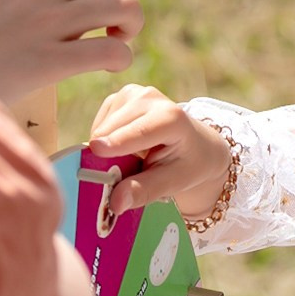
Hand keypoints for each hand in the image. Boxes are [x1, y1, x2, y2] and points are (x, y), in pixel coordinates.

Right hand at [0, 0, 140, 106]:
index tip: (99, 4)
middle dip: (128, 4)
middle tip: (109, 30)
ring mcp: (47, 20)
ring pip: (128, 6)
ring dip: (129, 31)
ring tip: (107, 46)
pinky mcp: (48, 60)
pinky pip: (114, 51)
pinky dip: (119, 62)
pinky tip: (101, 71)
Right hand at [88, 84, 234, 219]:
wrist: (199, 144)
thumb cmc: (187, 164)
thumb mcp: (173, 182)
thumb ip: (144, 190)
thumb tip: (115, 202)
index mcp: (171, 118)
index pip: (139, 131)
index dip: (117, 142)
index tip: (95, 151)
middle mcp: (150, 98)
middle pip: (112, 131)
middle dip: (107, 157)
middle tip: (120, 177)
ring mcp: (134, 93)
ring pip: (101, 128)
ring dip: (107, 149)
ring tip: (131, 159)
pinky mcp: (121, 96)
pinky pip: (100, 124)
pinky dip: (106, 140)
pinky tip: (126, 146)